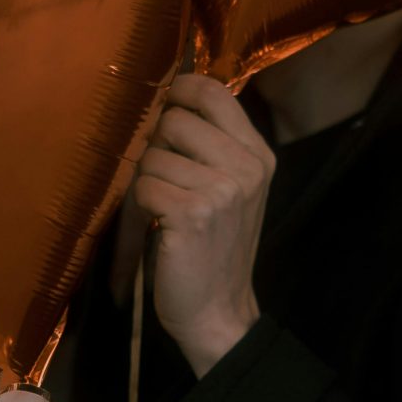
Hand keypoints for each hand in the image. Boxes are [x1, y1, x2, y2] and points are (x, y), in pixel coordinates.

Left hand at [129, 72, 271, 375]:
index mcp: (258, 155)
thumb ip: (214, 145)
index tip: (168, 109)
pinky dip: (142, 205)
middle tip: (168, 181)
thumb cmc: (215, 247)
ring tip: (168, 209)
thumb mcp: (233, 189)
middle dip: (157, 147)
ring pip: (152, 156)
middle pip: (174, 121)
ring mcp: (222, 190)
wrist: (218, 310)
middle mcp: (246, 168)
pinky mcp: (192, 214)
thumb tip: (170, 99)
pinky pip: (143, 186)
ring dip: (149, 181)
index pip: (214, 91)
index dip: (180, 92)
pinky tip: (161, 225)